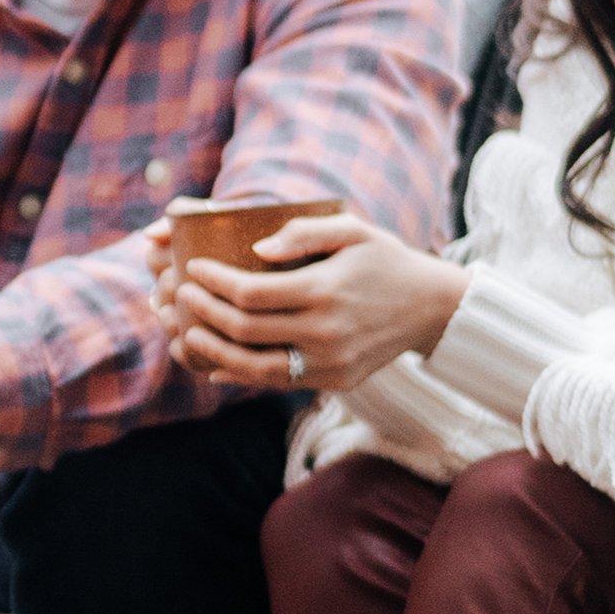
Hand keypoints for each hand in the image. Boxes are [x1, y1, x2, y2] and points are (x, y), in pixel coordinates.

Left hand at [156, 207, 465, 397]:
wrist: (433, 307)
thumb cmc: (384, 261)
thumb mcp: (353, 231)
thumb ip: (303, 232)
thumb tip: (256, 250)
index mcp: (325, 290)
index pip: (250, 293)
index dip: (213, 282)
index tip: (193, 268)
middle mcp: (326, 331)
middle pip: (245, 330)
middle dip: (203, 313)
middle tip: (181, 296)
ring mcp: (330, 362)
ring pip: (255, 367)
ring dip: (213, 352)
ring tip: (188, 333)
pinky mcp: (334, 381)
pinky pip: (277, 382)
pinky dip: (241, 374)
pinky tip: (215, 362)